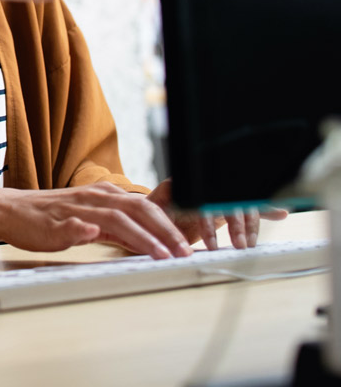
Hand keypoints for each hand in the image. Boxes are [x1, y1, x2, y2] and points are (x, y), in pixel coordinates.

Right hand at [0, 183, 193, 258]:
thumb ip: (120, 225)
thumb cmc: (52, 217)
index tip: (192, 245)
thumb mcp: (92, 218)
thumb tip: (152, 238)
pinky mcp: (53, 222)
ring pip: (113, 218)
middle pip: (138, 209)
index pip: (147, 207)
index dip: (172, 224)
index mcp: (105, 196)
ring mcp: (74, 209)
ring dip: (139, 236)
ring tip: (159, 253)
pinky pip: (70, 225)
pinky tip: (92, 234)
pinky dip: (83, 229)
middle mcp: (94, 198)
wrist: (10, 210)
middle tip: (185, 253)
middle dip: (165, 231)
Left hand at [147, 179, 288, 249]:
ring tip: (248, 245)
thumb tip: (171, 237)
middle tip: (239, 246)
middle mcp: (204, 189)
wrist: (156, 209)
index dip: (208, 223)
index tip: (211, 245)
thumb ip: (160, 223)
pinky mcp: (227, 204)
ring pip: (240, 205)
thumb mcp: (152, 215)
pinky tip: (281, 212)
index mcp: (185, 189)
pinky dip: (265, 210)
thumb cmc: (154, 213)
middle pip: (226, 201)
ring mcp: (217, 196)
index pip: (201, 201)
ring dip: (248, 225)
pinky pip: (248, 205)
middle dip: (235, 225)